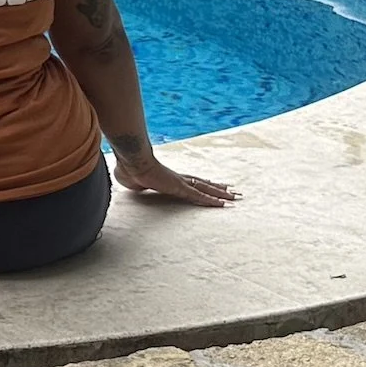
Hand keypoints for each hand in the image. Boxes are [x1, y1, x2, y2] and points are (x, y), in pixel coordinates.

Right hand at [114, 155, 236, 207]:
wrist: (132, 162)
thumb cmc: (129, 170)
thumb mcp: (132, 181)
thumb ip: (136, 184)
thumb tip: (131, 183)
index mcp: (169, 178)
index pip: (191, 182)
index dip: (203, 184)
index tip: (213, 185)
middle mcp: (179, 179)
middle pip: (203, 184)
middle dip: (218, 188)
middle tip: (233, 191)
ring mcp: (180, 183)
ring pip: (206, 189)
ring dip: (221, 194)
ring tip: (236, 197)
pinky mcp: (179, 188)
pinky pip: (200, 196)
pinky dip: (212, 200)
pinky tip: (223, 204)